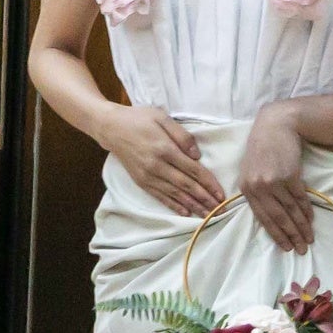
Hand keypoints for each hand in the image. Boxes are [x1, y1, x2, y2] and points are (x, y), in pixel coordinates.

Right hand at [103, 104, 220, 218]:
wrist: (111, 128)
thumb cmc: (138, 119)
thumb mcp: (161, 117)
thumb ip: (181, 135)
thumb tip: (197, 156)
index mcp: (164, 149)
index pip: (192, 170)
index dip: (209, 183)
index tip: (221, 194)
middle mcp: (157, 166)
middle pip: (186, 186)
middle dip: (205, 199)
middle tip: (220, 210)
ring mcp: (148, 176)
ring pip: (175, 195)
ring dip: (193, 206)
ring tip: (208, 215)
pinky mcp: (141, 181)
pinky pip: (160, 197)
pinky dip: (174, 206)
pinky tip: (185, 213)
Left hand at [234, 104, 314, 250]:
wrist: (276, 125)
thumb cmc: (262, 148)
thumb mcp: (251, 170)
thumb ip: (257, 192)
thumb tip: (271, 216)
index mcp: (246, 188)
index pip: (263, 218)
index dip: (276, 234)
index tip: (286, 247)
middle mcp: (258, 187)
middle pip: (277, 218)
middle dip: (291, 236)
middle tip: (302, 249)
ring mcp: (274, 181)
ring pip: (290, 210)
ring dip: (301, 226)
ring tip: (309, 238)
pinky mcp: (290, 175)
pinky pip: (300, 198)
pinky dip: (306, 210)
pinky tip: (311, 220)